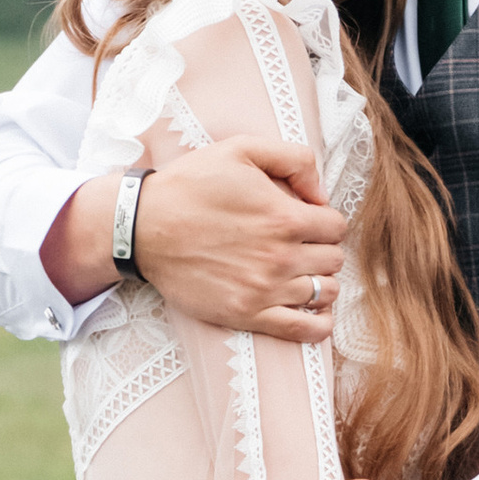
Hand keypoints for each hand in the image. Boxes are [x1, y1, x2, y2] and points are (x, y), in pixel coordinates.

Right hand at [43, 142, 346, 336]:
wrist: (142, 227)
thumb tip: (322, 191)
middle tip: (302, 246)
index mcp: (284, 216)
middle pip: (333, 260)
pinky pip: (304, 329)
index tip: (308, 222)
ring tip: (302, 274)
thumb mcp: (241, 149)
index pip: (336, 226)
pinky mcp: (247, 314)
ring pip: (325, 293)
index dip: (325, 221)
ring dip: (321, 282)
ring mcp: (265, 289)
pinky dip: (318, 324)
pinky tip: (314, 311)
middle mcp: (280, 256)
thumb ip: (293, 159)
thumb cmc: (190, 185)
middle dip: (323, 250)